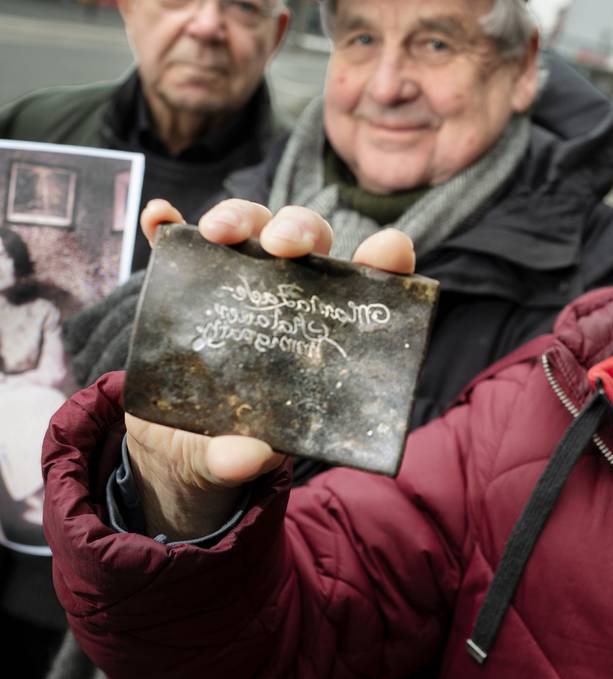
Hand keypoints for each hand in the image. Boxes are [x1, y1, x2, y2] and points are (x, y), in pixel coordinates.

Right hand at [127, 199, 415, 539]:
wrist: (178, 451)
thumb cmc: (235, 444)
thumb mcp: (238, 460)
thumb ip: (243, 459)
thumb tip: (249, 455)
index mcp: (324, 329)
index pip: (367, 282)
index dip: (385, 258)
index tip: (387, 251)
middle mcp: (288, 293)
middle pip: (305, 240)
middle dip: (298, 230)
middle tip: (281, 248)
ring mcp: (235, 283)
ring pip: (250, 228)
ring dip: (237, 218)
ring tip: (216, 233)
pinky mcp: (182, 285)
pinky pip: (176, 245)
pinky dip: (168, 227)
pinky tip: (159, 218)